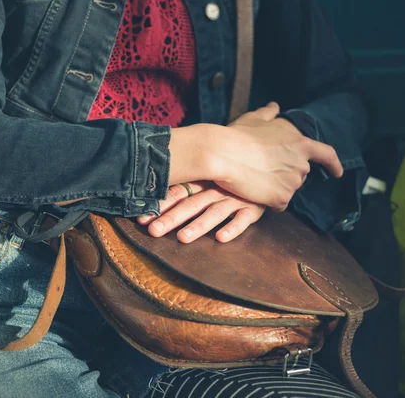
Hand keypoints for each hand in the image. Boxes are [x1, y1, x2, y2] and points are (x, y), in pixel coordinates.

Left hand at [137, 182, 264, 242]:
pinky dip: (232, 228)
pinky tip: (220, 238)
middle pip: (190, 204)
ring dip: (198, 225)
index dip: (159, 206)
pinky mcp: (252, 207)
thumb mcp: (206, 176)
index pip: (176, 193)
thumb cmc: (226, 177)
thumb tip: (148, 198)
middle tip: (153, 231)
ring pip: (213, 212)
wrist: (264, 166)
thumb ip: (183, 185)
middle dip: (171, 218)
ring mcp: (234, 198)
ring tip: (183, 238)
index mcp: (201, 182)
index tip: (141, 219)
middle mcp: (215, 189)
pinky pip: (243, 219)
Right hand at [168, 102, 342, 210]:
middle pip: (300, 175)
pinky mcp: (281, 198)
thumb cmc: (237, 135)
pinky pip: (278, 204)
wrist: (223, 154)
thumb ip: (268, 114)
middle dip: (286, 175)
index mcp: (300, 143)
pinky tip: (255, 192)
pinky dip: (268, 201)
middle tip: (264, 172)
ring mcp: (293, 182)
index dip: (333, 164)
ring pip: (287, 190)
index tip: (337, 173)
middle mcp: (301, 164)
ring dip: (275, 189)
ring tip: (255, 180)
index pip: (326, 155)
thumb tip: (274, 106)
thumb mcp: (254, 120)